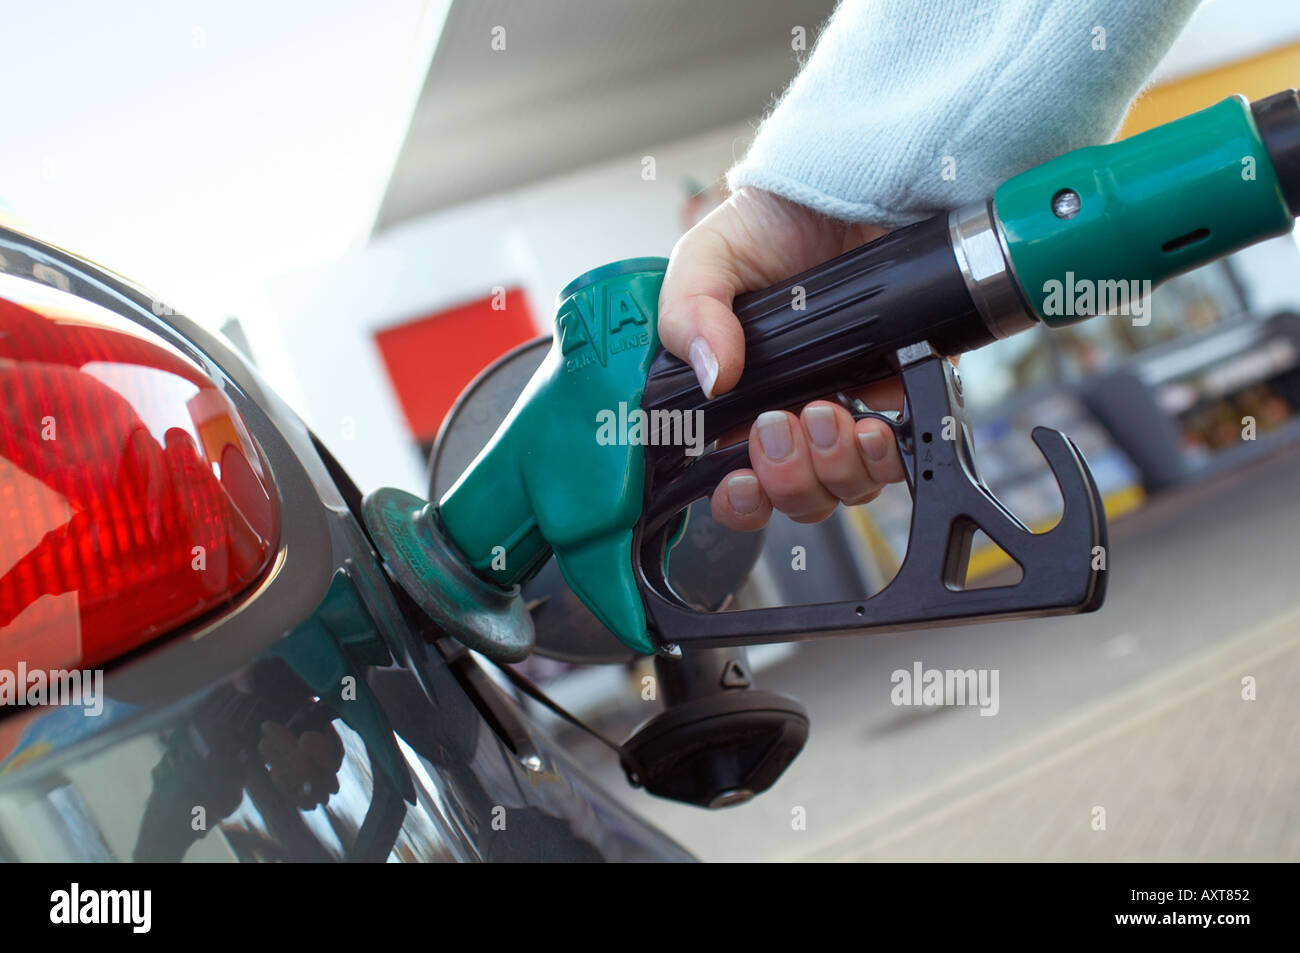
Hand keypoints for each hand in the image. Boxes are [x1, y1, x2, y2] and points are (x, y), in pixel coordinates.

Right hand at [658, 187, 906, 530]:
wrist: (848, 183)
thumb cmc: (774, 222)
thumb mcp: (707, 258)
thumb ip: (689, 312)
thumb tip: (711, 375)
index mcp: (743, 400)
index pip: (738, 482)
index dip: (742, 499)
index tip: (741, 481)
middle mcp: (797, 412)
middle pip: (798, 495)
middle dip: (791, 477)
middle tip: (785, 423)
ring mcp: (853, 405)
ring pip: (848, 486)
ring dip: (837, 465)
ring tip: (831, 414)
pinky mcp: (907, 390)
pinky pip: (903, 454)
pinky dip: (888, 450)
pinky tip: (876, 420)